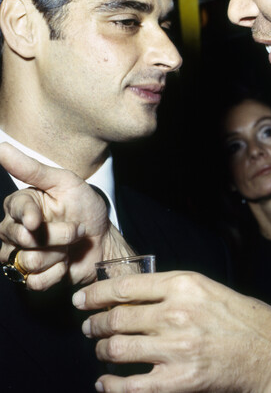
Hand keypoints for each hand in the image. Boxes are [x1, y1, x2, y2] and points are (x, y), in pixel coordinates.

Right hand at [0, 142, 127, 287]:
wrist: (103, 239)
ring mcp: (21, 255)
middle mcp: (14, 230)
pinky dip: (57, 273)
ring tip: (70, 246)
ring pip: (29, 261)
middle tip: (76, 229)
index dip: (27, 216)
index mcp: (21, 205)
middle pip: (23, 238)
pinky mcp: (31, 277)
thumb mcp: (65, 182)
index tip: (36, 221)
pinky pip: (35, 281)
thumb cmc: (85, 207)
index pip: (14, 210)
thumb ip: (32, 169)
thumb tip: (1, 147)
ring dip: (60, 253)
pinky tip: (65, 263)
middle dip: (58, 234)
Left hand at [74, 271, 270, 392]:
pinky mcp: (178, 381)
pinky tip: (106, 383)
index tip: (81, 298)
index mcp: (185, 284)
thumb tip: (130, 294)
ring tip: (100, 350)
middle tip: (88, 326)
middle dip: (94, 323)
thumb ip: (172, 289)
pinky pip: (129, 385)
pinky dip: (110, 385)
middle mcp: (177, 313)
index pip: (125, 286)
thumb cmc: (240, 318)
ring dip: (100, 351)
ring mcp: (177, 348)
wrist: (269, 351)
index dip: (96, 293)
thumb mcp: (207, 288)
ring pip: (116, 349)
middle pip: (117, 317)